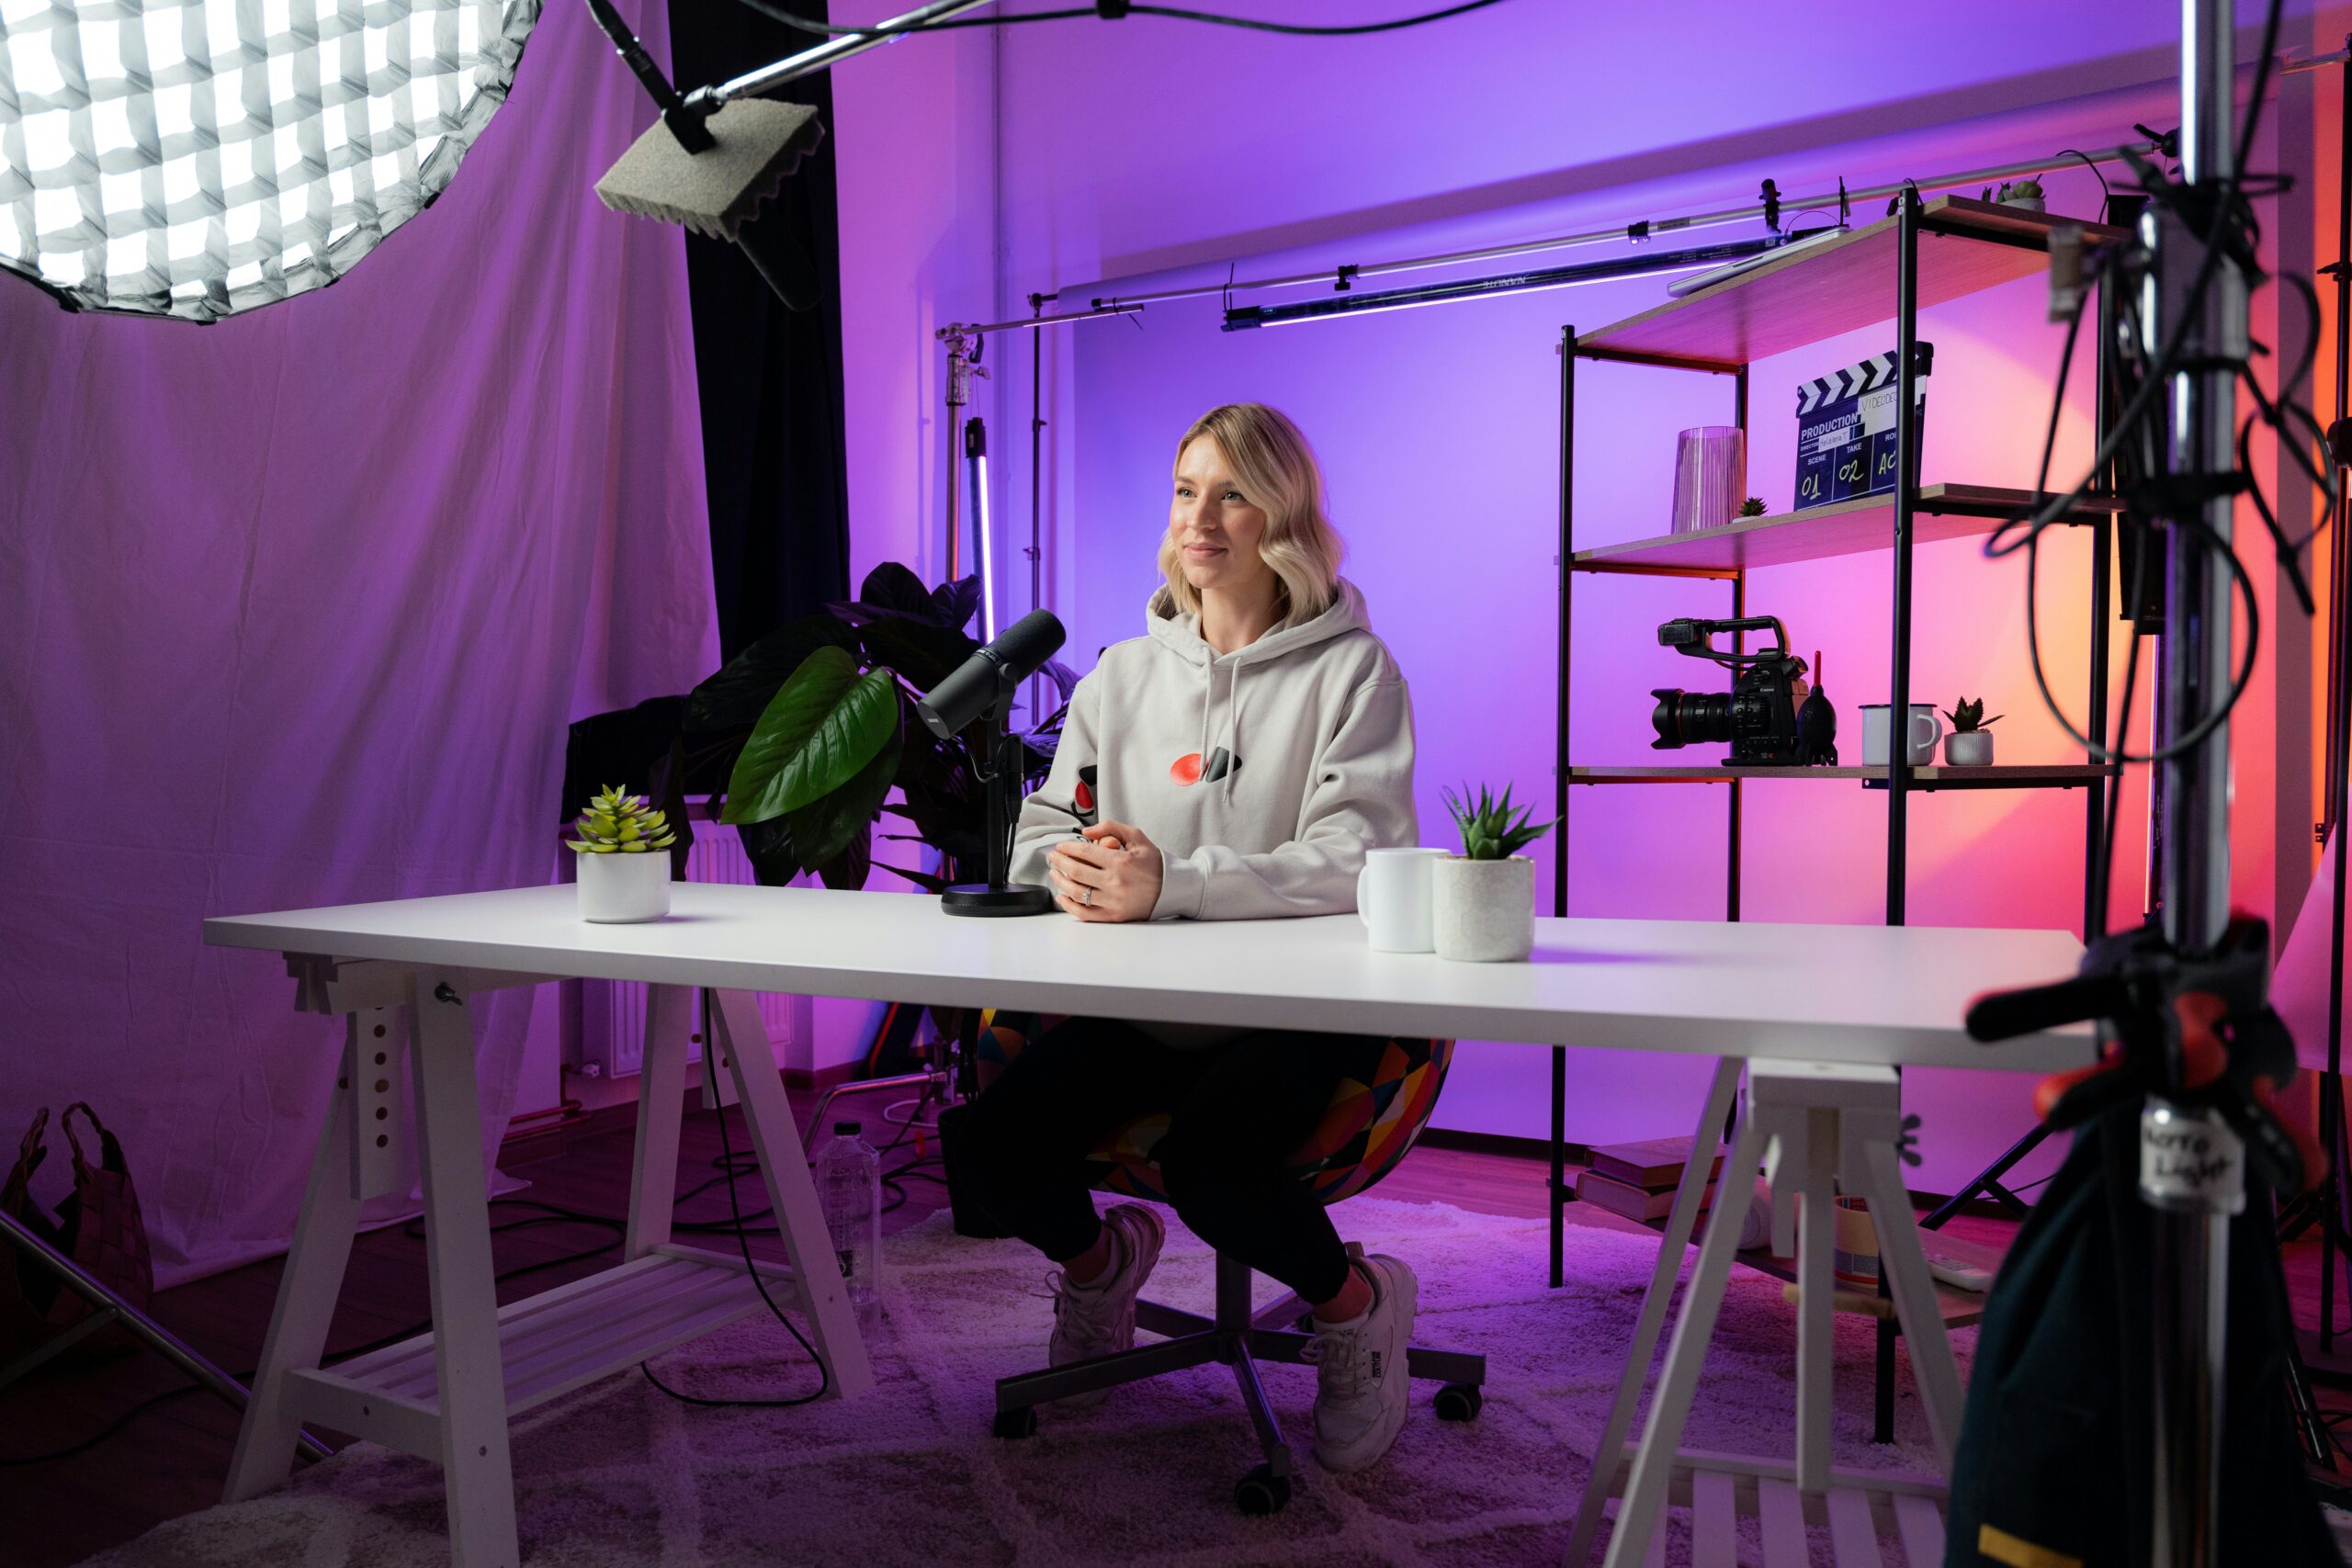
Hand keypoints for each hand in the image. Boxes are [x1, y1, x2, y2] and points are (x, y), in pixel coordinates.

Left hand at [1047, 820, 1162, 922]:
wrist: (1172, 889)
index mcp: (1121, 862)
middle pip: (1076, 871)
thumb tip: (1086, 832)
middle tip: (1052, 857)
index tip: (1060, 846)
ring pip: (1076, 892)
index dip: (1067, 848)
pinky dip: (1069, 905)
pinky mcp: (1113, 916)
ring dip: (1060, 881)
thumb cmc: (1154, 863)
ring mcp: (1113, 901)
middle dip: (1059, 862)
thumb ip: (1111, 828)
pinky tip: (1061, 896)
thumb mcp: (1137, 837)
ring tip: (1055, 873)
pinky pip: (1084, 913)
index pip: (1084, 853)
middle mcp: (1115, 883)